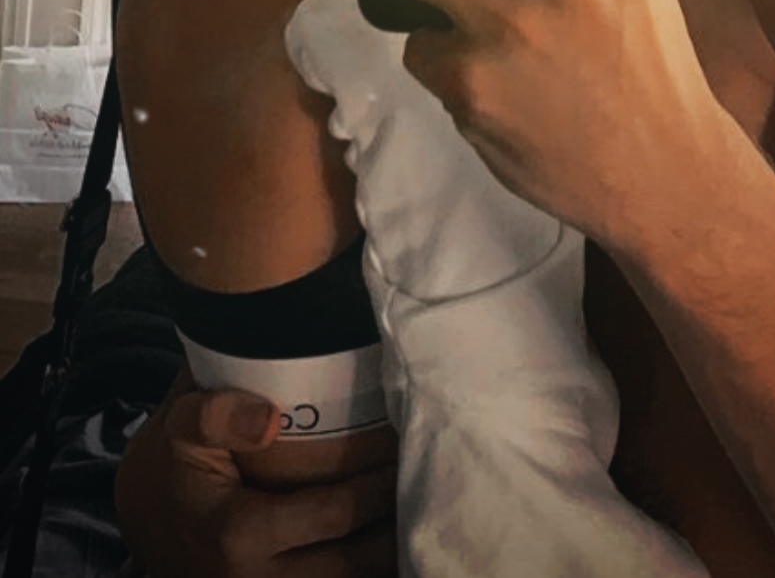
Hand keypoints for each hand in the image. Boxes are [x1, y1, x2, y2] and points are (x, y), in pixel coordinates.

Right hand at [115, 373, 396, 577]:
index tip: (405, 443)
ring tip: (418, 501)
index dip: (380, 481)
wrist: (148, 520)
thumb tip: (269, 417)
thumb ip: (215, 413)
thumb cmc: (174, 462)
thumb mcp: (180, 426)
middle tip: (426, 470)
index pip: (337, 512)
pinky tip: (390, 534)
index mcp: (239, 536)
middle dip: (396, 516)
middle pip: (358, 558)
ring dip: (390, 549)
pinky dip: (367, 566)